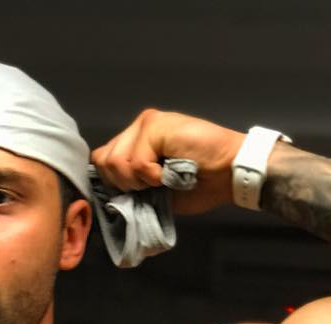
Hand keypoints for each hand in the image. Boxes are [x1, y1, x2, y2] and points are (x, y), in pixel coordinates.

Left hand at [91, 109, 244, 214]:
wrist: (228, 173)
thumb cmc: (199, 184)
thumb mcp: (155, 189)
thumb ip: (131, 183)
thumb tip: (109, 192)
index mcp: (137, 142)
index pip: (102, 161)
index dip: (114, 183)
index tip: (139, 191)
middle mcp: (138, 128)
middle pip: (102, 162)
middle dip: (124, 184)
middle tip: (152, 184)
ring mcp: (146, 124)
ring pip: (114, 162)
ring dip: (138, 180)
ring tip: (161, 178)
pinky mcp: (155, 126)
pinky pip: (134, 162)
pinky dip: (151, 176)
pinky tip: (169, 172)